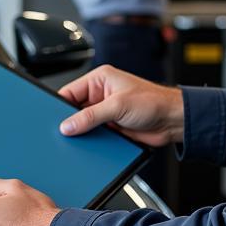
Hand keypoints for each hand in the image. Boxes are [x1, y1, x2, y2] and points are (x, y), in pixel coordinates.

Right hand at [58, 65, 183, 145]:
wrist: (173, 120)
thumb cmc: (154, 101)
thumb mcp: (118, 106)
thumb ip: (91, 116)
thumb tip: (69, 125)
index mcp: (100, 79)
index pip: (70, 91)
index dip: (60, 105)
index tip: (51, 118)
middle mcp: (101, 94)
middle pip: (75, 109)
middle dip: (70, 121)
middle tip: (64, 132)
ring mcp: (106, 112)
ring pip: (84, 124)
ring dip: (82, 133)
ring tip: (78, 140)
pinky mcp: (112, 127)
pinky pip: (95, 135)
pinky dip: (92, 141)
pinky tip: (90, 146)